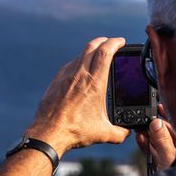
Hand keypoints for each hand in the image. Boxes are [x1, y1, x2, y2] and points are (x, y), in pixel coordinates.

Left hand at [25, 37, 130, 155]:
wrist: (48, 132)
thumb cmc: (75, 131)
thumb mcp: (103, 133)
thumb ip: (120, 133)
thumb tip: (127, 133)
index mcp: (94, 83)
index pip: (105, 52)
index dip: (114, 43)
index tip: (120, 41)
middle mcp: (79, 75)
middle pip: (92, 47)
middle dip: (103, 41)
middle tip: (110, 43)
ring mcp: (66, 76)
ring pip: (80, 55)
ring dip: (90, 50)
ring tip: (97, 54)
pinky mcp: (56, 81)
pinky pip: (69, 65)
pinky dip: (78, 61)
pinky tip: (80, 68)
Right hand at [135, 104, 175, 168]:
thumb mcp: (170, 158)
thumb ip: (162, 141)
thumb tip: (156, 123)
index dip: (169, 116)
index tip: (159, 106)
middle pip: (165, 132)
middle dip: (154, 124)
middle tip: (144, 115)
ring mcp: (167, 155)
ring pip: (156, 140)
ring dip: (147, 133)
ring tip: (139, 126)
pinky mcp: (158, 162)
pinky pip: (151, 149)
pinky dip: (144, 143)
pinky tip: (139, 137)